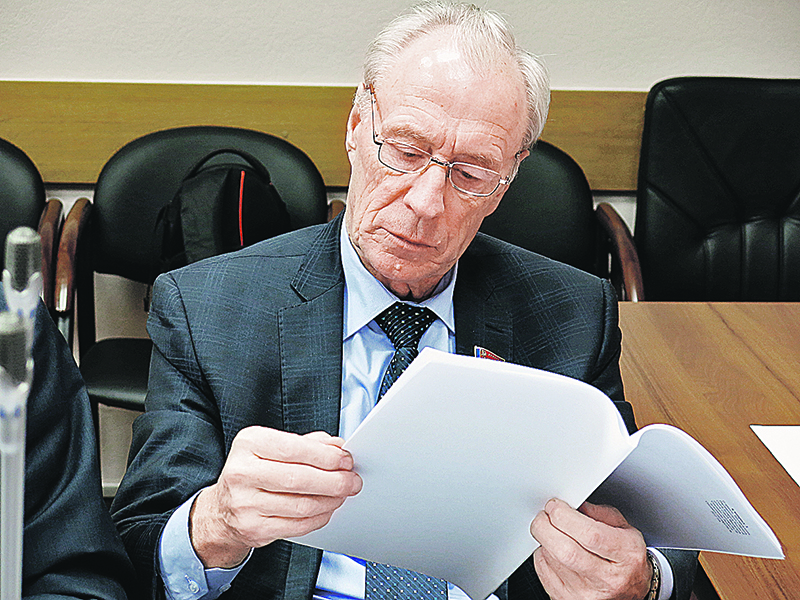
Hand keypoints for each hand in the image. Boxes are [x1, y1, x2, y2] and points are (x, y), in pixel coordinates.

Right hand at [190, 427, 361, 567]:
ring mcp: (244, 503)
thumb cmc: (255, 471)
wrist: (223, 508)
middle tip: (352, 480)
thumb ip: (308, 443)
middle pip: (299, 478)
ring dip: (330, 500)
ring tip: (342, 494)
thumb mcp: (274, 447)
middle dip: (334, 480)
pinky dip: (319, 517)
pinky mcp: (253, 529)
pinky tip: (327, 509)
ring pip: (301, 504)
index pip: (294, 448)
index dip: (326, 456)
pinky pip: (297, 525)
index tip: (345, 459)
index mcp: (249, 443)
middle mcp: (242, 472)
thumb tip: (338, 447)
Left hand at [530, 499, 651, 599]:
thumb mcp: (625, 529)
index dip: (565, 516)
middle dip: (546, 526)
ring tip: (552, 532)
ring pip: (551, 560)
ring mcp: (586, 594)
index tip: (555, 506)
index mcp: (625, 555)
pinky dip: (542, 556)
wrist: (632, 591)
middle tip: (544, 516)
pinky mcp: (567, 599)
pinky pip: (543, 572)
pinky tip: (552, 551)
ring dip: (544, 539)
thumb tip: (573, 505)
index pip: (590, 535)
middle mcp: (607, 579)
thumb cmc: (626, 559)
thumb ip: (599, 513)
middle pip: (567, 552)